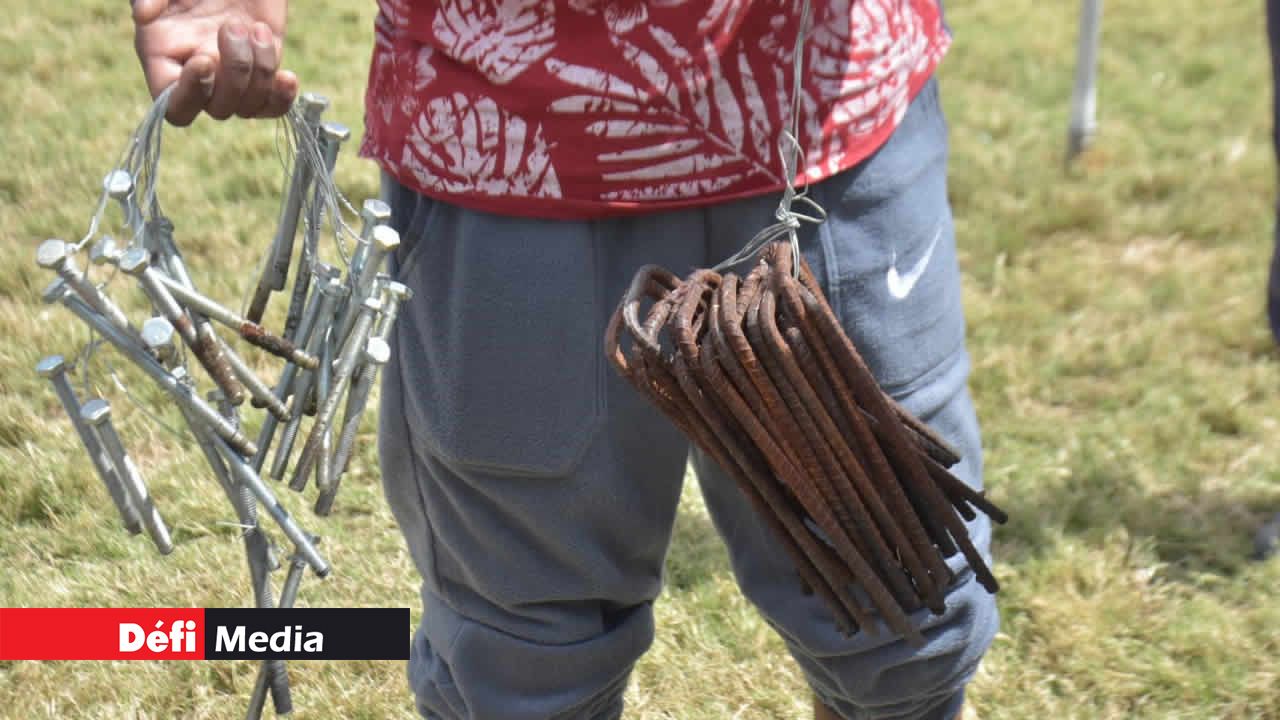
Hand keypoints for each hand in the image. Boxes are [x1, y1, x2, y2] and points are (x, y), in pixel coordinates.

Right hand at [132, 0, 296, 125]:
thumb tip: (142, 14)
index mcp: (165, 58)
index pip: (172, 105)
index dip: (190, 93)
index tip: (205, 59)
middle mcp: (198, 75)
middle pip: (218, 109)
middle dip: (234, 71)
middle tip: (233, 26)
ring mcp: (232, 77)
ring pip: (248, 107)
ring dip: (260, 71)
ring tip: (257, 29)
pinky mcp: (262, 73)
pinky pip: (272, 107)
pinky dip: (282, 98)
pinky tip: (287, 76)